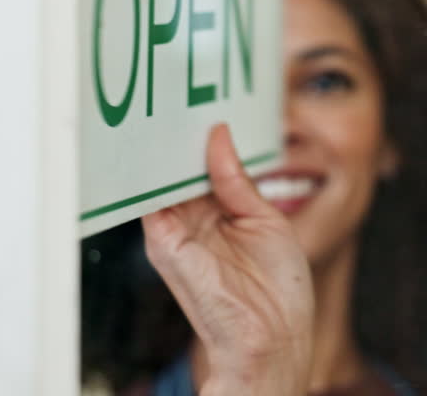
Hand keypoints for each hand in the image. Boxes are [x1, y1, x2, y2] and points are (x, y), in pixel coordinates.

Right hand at [142, 124, 312, 395]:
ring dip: (162, 143)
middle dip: (177, 132)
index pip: (201, 164)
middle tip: (179, 88)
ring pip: (159, 176)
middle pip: (176, 166)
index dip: (201, 135)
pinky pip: (147, 198)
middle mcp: (191, 221)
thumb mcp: (267, 219)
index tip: (203, 98)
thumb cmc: (278, 291)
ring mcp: (174, 231)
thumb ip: (237, 179)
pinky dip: (148, 168)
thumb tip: (219, 135)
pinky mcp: (164, 242)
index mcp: (218, 213)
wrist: (274, 338)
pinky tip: (157, 138)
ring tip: (168, 101)